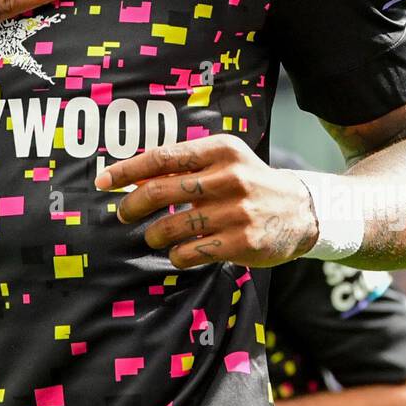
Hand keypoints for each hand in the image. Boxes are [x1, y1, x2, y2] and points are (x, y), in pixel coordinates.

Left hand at [95, 135, 319, 268]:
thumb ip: (186, 165)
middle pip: (161, 191)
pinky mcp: (243, 242)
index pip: (163, 157)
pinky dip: (177, 255)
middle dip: (132, 205)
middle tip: (122, 213)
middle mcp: (230, 177)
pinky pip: (192, 252)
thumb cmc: (250, 182)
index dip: (127, 170)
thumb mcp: (225, 161)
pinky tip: (179, 253)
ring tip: (154, 236)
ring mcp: (238, 212)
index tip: (103, 181)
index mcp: (222, 150)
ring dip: (155, 234)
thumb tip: (134, 176)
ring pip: (173, 226)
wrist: (302, 210)